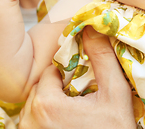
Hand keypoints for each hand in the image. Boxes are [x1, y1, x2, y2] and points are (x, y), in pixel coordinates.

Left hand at [18, 26, 135, 128]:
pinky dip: (46, 122)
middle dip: (58, 91)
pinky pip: (33, 124)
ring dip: (51, 107)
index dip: (68, 75)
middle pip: (41, 89)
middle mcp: (29, 121)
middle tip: (80, 101)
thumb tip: (93, 26)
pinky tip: (68, 126)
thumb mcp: (115, 94)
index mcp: (46, 104)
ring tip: (74, 115)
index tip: (83, 86)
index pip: (50, 72)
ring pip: (35, 107)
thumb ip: (103, 58)